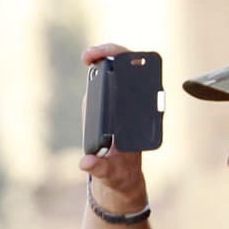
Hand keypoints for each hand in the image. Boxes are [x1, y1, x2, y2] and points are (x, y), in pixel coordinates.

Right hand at [78, 41, 149, 213]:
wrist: (117, 173)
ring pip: (117, 73)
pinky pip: (105, 79)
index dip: (138, 79)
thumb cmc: (118, 171)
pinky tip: (88, 59)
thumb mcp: (109, 172)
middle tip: (92, 56)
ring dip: (104, 57)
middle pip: (130, 75)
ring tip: (89, 55)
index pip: (143, 92)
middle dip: (114, 57)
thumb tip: (85, 162)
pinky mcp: (106, 102)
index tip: (122, 70)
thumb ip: (99, 168)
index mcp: (138, 122)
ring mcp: (119, 103)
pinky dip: (97, 65)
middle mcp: (132, 109)